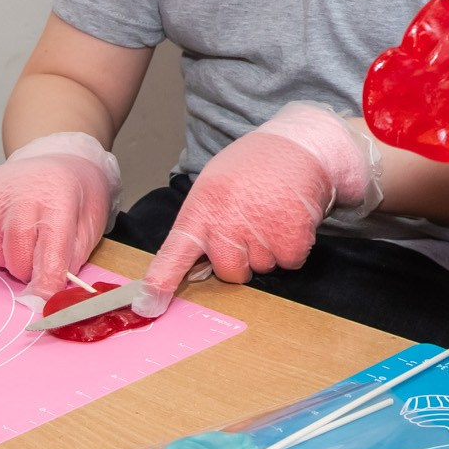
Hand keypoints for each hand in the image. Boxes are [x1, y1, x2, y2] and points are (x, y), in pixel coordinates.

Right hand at [0, 132, 118, 298]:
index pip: (50, 251)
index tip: (41, 303)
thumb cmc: (75, 196)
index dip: (45, 282)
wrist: (58, 159)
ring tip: (18, 243)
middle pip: (15, 253)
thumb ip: (70, 259)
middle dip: (24, 270)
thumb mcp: (88, 225)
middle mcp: (24, 194)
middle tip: (34, 262)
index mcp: (60, 201)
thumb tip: (49, 293)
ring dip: (3, 257)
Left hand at [137, 103, 380, 315]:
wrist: (299, 144)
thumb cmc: (254, 167)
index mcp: (203, 208)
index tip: (148, 304)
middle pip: (229, 272)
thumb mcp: (216, 185)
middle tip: (252, 227)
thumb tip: (196, 264)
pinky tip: (291, 218)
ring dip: (271, 249)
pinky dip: (294, 246)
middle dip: (242, 259)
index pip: (176, 251)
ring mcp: (260, 230)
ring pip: (263, 267)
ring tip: (274, 214)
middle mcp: (228, 222)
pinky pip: (290, 261)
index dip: (161, 280)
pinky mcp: (292, 236)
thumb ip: (204, 222)